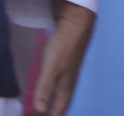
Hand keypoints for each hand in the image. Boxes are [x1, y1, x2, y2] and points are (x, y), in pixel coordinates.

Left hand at [26, 0, 93, 115]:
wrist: (77, 23)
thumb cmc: (64, 46)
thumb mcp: (51, 68)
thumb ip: (45, 89)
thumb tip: (39, 111)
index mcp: (66, 86)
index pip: (59, 110)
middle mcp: (68, 83)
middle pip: (60, 105)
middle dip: (52, 114)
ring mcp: (67, 74)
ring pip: (59, 96)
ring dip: (51, 106)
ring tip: (40, 113)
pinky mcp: (64, 66)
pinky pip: (57, 87)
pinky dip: (50, 96)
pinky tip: (45, 93)